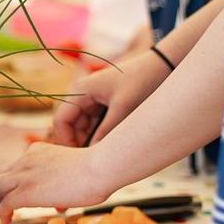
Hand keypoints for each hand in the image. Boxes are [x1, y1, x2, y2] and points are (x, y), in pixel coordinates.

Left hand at [0, 142, 110, 223]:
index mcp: (37, 151)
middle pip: (2, 175)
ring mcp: (24, 174)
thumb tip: (59, 204)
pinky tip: (7, 223)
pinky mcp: (26, 191)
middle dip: (2, 192)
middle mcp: (27, 159)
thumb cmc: (97, 170)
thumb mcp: (73, 171)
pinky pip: (4, 203)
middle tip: (9, 206)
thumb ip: (62, 184)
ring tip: (4, 216)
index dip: (18, 183)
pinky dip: (2, 214)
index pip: (18, 167)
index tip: (26, 196)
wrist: (99, 167)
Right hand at [50, 50, 170, 146]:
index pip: (60, 122)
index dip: (66, 141)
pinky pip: (93, 124)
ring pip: (82, 127)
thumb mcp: (123, 109)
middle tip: (96, 159)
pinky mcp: (101, 103)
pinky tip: (112, 142)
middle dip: (80, 142)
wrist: (163, 65)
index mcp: (80, 91)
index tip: (81, 158)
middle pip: (70, 126)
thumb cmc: (142, 80)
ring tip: (106, 151)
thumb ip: (106, 133)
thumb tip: (93, 156)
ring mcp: (91, 99)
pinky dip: (100, 134)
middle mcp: (81, 94)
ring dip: (91, 139)